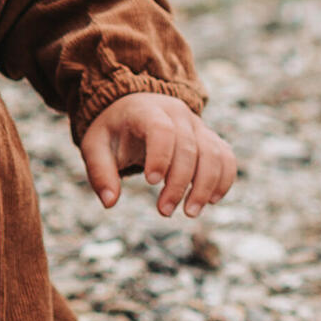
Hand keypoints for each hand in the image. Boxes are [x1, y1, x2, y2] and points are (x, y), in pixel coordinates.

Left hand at [80, 92, 235, 217]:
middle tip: (164, 211)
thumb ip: (100, 172)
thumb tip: (110, 202)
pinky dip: (223, 179)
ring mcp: (197, 125)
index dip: (160, 155)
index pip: (161, 129)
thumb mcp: (95, 146)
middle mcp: (177, 114)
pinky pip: (226, 157)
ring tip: (190, 212)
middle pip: (189, 147)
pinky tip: (211, 200)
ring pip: (213, 153)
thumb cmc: (113, 130)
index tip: (150, 182)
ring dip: (205, 186)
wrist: (133, 108)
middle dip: (179, 182)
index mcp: (146, 110)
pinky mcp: (209, 138)